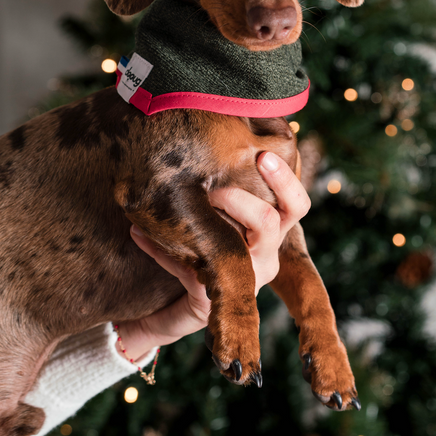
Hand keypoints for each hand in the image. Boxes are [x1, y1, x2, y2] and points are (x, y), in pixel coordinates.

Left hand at [117, 151, 309, 360]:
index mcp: (272, 231)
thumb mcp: (216, 213)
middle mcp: (267, 254)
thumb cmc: (205, 241)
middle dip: (247, 196)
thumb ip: (219, 183)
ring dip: (217, 217)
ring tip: (190, 201)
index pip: (296, 203)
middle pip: (279, 219)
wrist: (181, 300)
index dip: (286, 178)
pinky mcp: (215, 296)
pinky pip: (192, 266)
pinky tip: (138, 234)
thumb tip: (199, 135)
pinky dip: (163, 249)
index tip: (264, 153)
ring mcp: (247, 278)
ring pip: (240, 246)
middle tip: (219, 183)